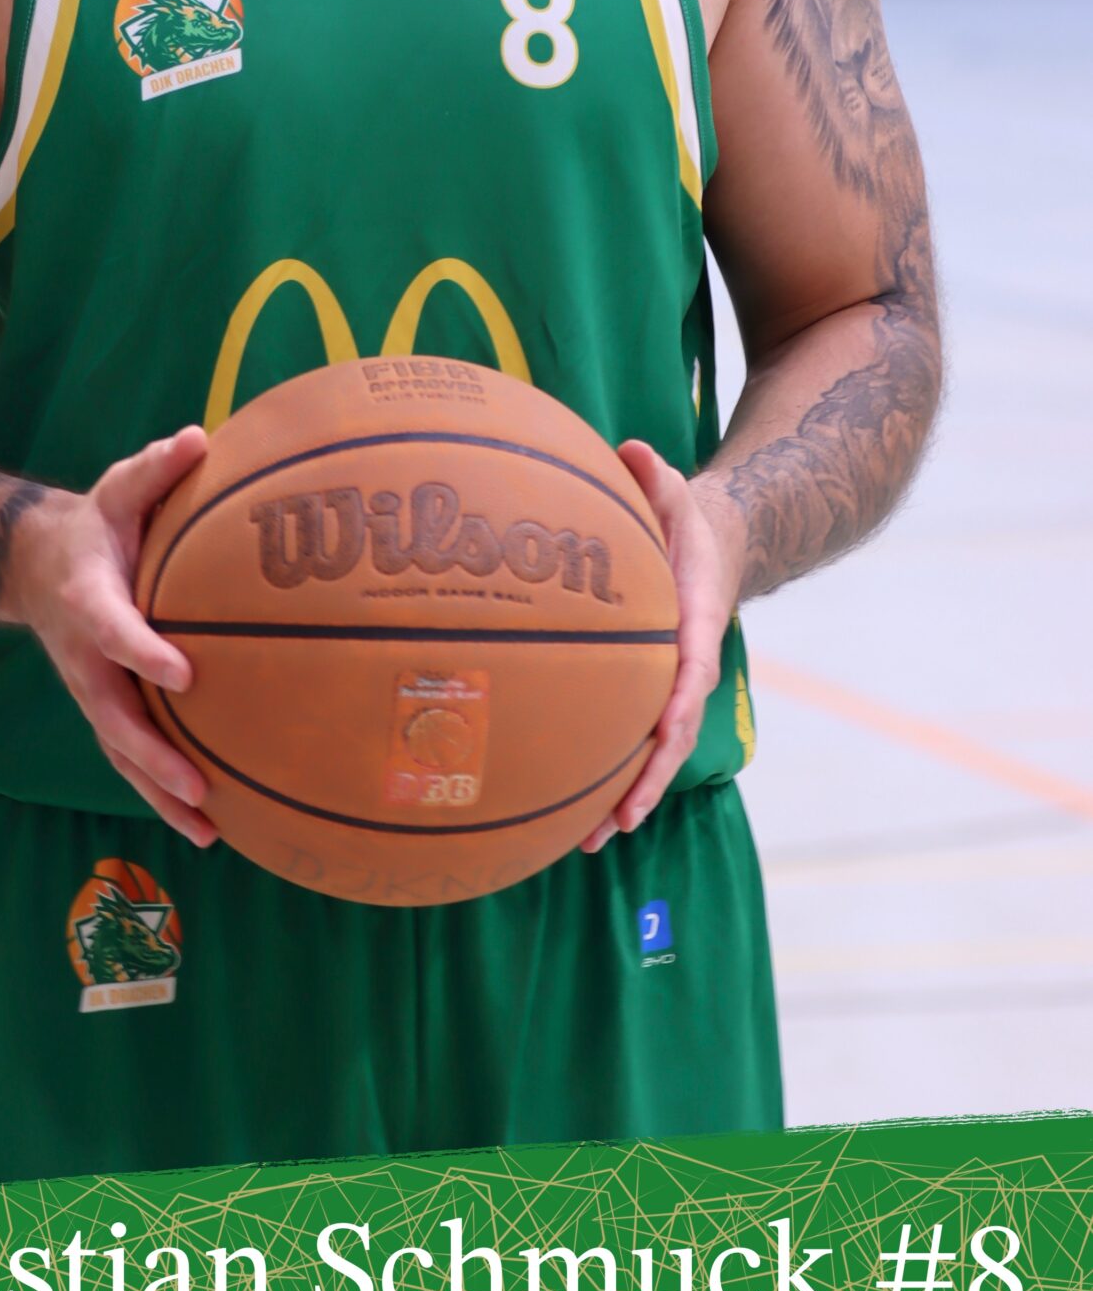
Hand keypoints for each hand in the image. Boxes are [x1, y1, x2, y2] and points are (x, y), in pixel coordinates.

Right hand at [8, 426, 216, 847]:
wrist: (38, 567)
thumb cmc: (95, 526)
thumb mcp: (118, 488)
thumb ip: (155, 468)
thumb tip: (198, 438)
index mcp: (88, 600)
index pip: (112, 631)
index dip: (143, 653)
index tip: (184, 675)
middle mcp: (85, 659)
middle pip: (114, 718)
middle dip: (154, 757)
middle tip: (198, 785)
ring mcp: (92, 692)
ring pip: (121, 753)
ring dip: (161, 793)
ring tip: (209, 829)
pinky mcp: (106, 711)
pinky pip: (131, 759)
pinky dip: (163, 795)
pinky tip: (211, 827)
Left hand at [579, 440, 742, 853]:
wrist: (716, 544)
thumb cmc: (684, 518)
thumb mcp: (675, 489)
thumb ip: (656, 475)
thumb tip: (632, 448)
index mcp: (696, 620)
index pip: (690, 669)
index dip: (676, 706)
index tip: (661, 739)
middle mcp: (689, 663)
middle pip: (675, 733)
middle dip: (649, 779)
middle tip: (617, 820)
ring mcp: (673, 685)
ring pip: (656, 752)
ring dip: (628, 796)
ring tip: (589, 841)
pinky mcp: (654, 693)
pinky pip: (636, 740)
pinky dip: (614, 776)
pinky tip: (576, 812)